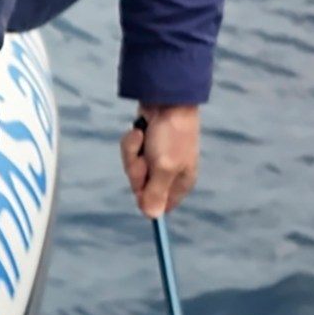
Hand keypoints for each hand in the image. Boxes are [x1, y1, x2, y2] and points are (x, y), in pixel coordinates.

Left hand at [121, 103, 200, 219]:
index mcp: (182, 181)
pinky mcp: (146, 145)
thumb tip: (151, 216)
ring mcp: (157, 158)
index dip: (148, 200)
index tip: (141, 188)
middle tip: (144, 157)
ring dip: (132, 154)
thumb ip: (155, 193)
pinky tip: (139, 131)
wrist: (167, 98)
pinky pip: (131, 153)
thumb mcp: (163, 167)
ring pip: (133, 169)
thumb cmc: (171, 134)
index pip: (162, 206)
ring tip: (142, 138)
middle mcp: (171, 172)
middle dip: (137, 171)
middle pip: (142, 189)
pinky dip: (131, 143)